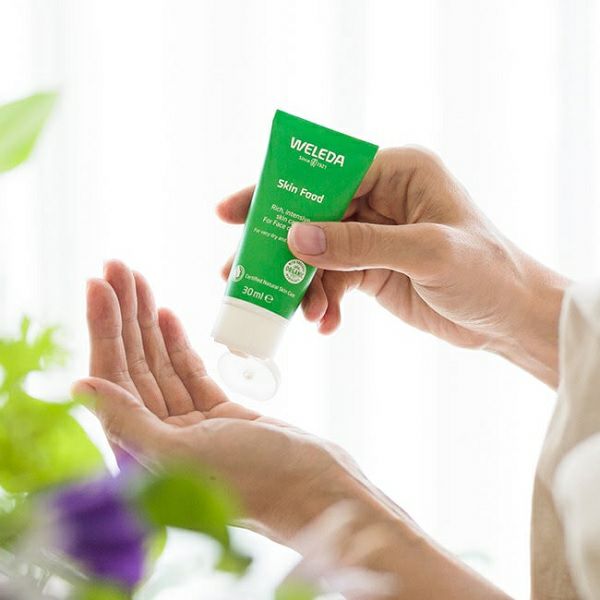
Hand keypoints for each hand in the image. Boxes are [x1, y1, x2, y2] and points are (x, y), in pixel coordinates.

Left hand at [73, 260, 510, 598]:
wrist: (318, 491)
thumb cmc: (257, 483)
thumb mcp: (186, 453)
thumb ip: (129, 423)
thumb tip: (79, 386)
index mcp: (142, 453)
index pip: (113, 378)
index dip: (104, 329)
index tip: (99, 283)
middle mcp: (159, 439)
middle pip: (134, 365)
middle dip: (125, 314)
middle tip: (116, 265)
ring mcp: (191, 427)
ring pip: (160, 364)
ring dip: (148, 322)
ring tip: (139, 281)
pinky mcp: (219, 417)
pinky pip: (189, 373)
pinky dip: (177, 343)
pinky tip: (168, 315)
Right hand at [218, 148, 567, 386]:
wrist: (508, 319)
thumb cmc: (486, 273)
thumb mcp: (427, 253)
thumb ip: (360, 245)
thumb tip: (296, 238)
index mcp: (400, 172)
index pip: (328, 173)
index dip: (280, 190)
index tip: (235, 212)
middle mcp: (382, 198)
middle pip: (313, 213)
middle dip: (278, 245)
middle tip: (237, 269)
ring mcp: (374, 235)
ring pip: (318, 252)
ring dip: (302, 284)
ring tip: (298, 314)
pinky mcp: (371, 268)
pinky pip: (332, 279)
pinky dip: (323, 301)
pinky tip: (325, 323)